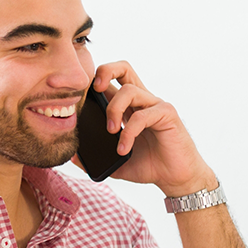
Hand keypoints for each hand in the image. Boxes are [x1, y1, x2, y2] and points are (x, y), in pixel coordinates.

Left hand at [89, 61, 213, 195]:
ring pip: (130, 91)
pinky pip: (144, 115)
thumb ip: (95, 158)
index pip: (111, 80)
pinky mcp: (167, 115)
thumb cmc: (149, 166)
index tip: (80, 99)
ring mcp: (155, 106)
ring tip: (110, 132)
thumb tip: (72, 155)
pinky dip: (129, 132)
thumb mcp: (115, 163)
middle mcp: (142, 101)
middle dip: (105, 71)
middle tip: (95, 90)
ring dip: (114, 110)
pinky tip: (124, 149)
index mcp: (128, 107)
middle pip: (124, 68)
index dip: (94, 81)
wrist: (175, 178)